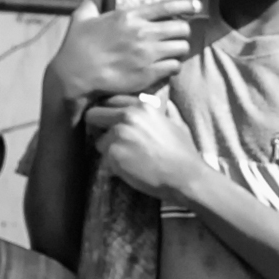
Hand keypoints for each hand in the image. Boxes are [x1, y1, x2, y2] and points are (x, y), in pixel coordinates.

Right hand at [47, 0, 202, 101]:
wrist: (75, 75)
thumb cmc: (77, 45)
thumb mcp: (82, 16)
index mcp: (129, 16)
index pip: (167, 6)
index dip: (186, 5)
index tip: (196, 6)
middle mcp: (142, 33)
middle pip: (182, 28)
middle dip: (182, 32)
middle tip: (175, 37)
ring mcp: (148, 54)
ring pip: (182, 48)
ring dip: (179, 50)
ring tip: (171, 52)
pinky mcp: (149, 73)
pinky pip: (175, 67)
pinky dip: (173, 67)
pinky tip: (165, 68)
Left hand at [86, 94, 205, 202]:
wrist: (185, 176)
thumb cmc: (184, 152)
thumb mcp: (178, 124)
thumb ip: (166, 111)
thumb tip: (165, 102)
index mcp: (142, 106)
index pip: (110, 102)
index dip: (110, 113)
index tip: (112, 123)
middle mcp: (127, 116)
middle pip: (93, 116)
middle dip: (99, 128)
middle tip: (111, 140)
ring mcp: (118, 134)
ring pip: (99, 141)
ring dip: (109, 150)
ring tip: (128, 159)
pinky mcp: (112, 154)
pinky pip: (104, 159)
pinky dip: (114, 165)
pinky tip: (130, 168)